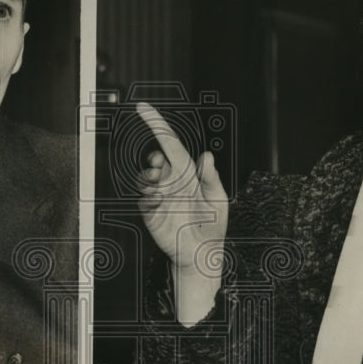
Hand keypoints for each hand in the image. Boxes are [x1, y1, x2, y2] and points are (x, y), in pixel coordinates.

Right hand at [136, 102, 227, 277]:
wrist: (202, 254)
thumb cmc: (212, 225)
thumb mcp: (218, 199)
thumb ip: (211, 177)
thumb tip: (207, 155)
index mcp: (188, 172)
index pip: (171, 144)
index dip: (157, 125)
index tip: (143, 109)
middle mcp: (172, 180)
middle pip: (156, 159)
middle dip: (155, 159)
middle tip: (161, 166)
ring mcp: (159, 195)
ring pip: (146, 176)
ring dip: (152, 178)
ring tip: (165, 190)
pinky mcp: (150, 210)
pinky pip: (144, 197)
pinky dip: (150, 196)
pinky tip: (163, 204)